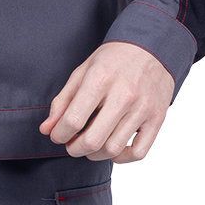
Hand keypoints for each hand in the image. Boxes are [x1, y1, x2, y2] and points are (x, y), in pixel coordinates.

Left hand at [39, 42, 174, 161]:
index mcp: (101, 79)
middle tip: (71, 144)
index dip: (59, 134)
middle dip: (74, 149)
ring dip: (94, 155)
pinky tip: (112, 149)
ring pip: (113, 149)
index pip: (73, 120)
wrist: (152, 47)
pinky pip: (138, 152)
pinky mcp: (157, 118)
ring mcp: (143, 108)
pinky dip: (122, 158)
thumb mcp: (83, 72)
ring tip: (89, 145)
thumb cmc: (114, 60)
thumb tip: (47, 130)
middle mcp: (124, 94)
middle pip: (92, 140)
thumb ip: (63, 101)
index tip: (58, 135)